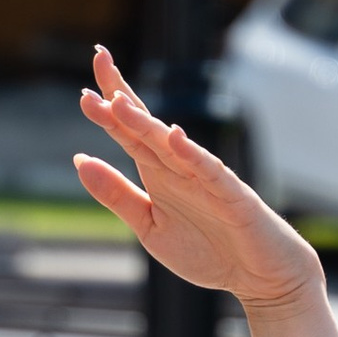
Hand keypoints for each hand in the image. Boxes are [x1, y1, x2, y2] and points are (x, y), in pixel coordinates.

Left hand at [74, 47, 322, 312]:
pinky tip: (174, 138)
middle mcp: (179, 168)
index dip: (107, 109)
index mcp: (158, 173)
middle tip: (98, 60)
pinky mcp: (232, 196)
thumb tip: (79, 159)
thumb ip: (117, 195)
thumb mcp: (149, 227)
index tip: (83, 91)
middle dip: (121, 97)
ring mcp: (206, 179)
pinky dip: (192, 155)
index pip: (129, 132)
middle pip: (146, 127)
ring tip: (118, 103)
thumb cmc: (208, 251)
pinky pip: (210, 171)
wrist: (259, 276)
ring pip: (171, 145)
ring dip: (145, 124)